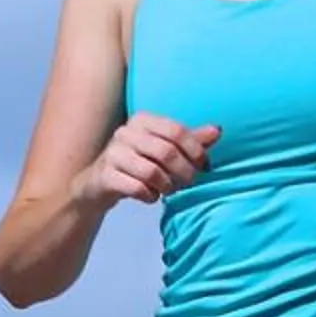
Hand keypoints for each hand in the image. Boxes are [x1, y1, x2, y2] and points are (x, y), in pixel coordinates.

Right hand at [81, 115, 220, 206]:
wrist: (98, 184)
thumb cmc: (137, 164)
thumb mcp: (164, 148)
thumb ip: (190, 140)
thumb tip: (218, 130)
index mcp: (142, 120)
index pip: (177, 131)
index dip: (196, 151)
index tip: (204, 167)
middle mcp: (125, 132)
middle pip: (167, 152)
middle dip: (184, 172)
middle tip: (188, 183)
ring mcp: (113, 154)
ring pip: (152, 172)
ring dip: (167, 186)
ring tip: (168, 190)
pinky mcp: (105, 176)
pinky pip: (137, 188)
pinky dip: (150, 196)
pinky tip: (151, 196)